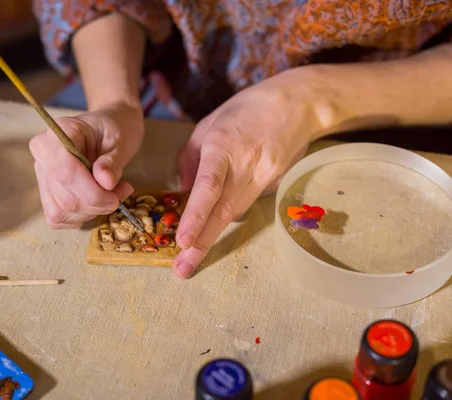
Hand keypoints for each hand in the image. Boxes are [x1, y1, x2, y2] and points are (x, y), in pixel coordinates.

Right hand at [30, 103, 143, 227]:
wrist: (109, 128)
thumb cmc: (115, 130)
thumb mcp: (120, 141)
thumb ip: (112, 162)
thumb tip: (105, 182)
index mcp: (58, 133)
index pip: (65, 171)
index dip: (92, 192)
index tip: (116, 196)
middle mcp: (42, 153)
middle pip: (64, 197)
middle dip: (97, 204)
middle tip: (121, 194)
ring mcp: (41, 173)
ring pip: (61, 210)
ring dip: (91, 211)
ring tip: (112, 195)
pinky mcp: (45, 191)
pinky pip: (58, 217)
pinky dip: (81, 216)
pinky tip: (95, 203)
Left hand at [173, 69, 322, 277]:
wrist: (297, 103)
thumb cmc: (244, 110)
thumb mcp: (207, 125)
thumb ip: (190, 159)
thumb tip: (184, 193)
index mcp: (222, 145)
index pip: (209, 186)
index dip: (196, 215)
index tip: (183, 241)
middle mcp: (244, 165)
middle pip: (222, 210)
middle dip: (201, 244)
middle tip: (182, 270)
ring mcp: (263, 176)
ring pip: (234, 213)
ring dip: (210, 238)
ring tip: (190, 260)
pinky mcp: (274, 182)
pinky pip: (245, 203)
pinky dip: (227, 216)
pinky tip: (211, 227)